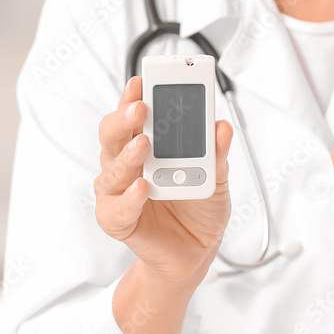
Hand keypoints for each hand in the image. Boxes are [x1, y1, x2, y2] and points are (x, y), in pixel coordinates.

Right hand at [96, 75, 232, 333]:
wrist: (194, 252)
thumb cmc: (197, 210)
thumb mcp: (218, 178)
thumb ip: (218, 155)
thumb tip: (221, 127)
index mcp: (147, 146)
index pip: (133, 115)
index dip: (133, 96)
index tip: (142, 81)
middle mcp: (127, 164)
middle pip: (113, 135)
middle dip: (124, 118)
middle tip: (141, 108)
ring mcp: (118, 192)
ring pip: (111, 168)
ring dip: (127, 154)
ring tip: (144, 144)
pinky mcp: (117, 220)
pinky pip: (117, 208)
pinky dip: (129, 198)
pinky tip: (143, 188)